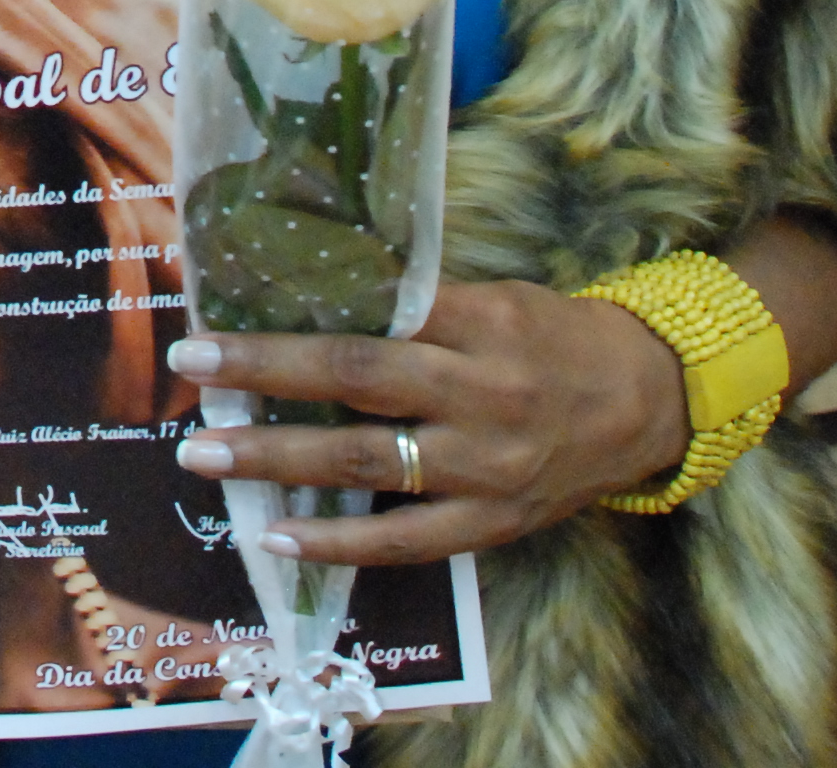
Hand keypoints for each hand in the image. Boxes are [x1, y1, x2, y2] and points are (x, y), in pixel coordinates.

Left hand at [165, 280, 689, 563]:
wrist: (646, 403)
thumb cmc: (552, 338)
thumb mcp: (494, 298)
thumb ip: (417, 305)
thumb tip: (310, 293)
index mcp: (482, 323)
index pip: (374, 312)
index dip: (296, 309)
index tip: (226, 302)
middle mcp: (481, 394)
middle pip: (358, 378)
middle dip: (266, 373)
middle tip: (190, 366)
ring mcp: (486, 466)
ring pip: (366, 463)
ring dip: (276, 461)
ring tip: (205, 455)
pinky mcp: (491, 524)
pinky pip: (402, 541)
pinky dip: (336, 543)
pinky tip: (276, 537)